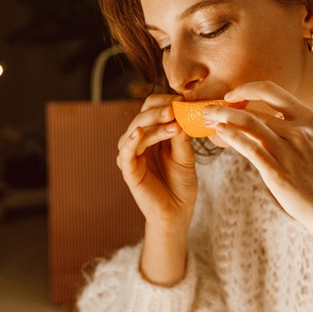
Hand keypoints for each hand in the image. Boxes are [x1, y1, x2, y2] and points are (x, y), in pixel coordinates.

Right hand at [117, 94, 197, 234]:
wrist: (178, 212)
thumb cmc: (181, 183)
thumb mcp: (185, 155)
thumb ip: (181, 136)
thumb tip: (180, 112)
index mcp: (152, 134)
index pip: (150, 108)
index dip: (164, 101)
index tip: (182, 99)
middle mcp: (138, 142)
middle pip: (142, 116)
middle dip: (159, 110)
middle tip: (176, 108)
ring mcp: (132, 155)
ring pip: (137, 130)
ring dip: (154, 125)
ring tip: (173, 124)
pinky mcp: (128, 171)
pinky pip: (126, 153)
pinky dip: (131, 141)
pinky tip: (139, 133)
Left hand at [203, 81, 312, 234]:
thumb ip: (296, 130)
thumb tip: (272, 123)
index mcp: (309, 119)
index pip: (271, 91)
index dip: (247, 89)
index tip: (232, 96)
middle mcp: (299, 130)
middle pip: (253, 109)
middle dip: (225, 107)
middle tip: (209, 110)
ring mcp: (288, 150)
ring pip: (247, 123)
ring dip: (222, 118)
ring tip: (207, 119)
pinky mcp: (278, 172)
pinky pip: (249, 148)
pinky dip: (231, 136)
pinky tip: (220, 133)